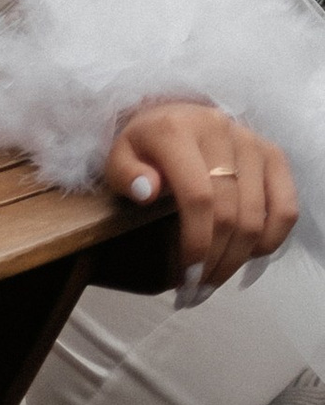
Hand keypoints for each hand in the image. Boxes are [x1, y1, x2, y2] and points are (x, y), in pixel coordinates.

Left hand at [107, 100, 298, 291]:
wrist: (171, 116)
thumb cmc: (144, 146)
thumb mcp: (120, 158)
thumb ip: (125, 174)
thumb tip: (147, 191)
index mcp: (175, 130)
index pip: (198, 198)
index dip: (197, 243)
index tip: (187, 277)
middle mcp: (217, 129)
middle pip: (230, 213)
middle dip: (216, 260)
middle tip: (199, 287)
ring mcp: (249, 140)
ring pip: (257, 216)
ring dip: (239, 258)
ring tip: (217, 277)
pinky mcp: (272, 154)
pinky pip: (285, 208)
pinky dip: (271, 239)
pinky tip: (247, 255)